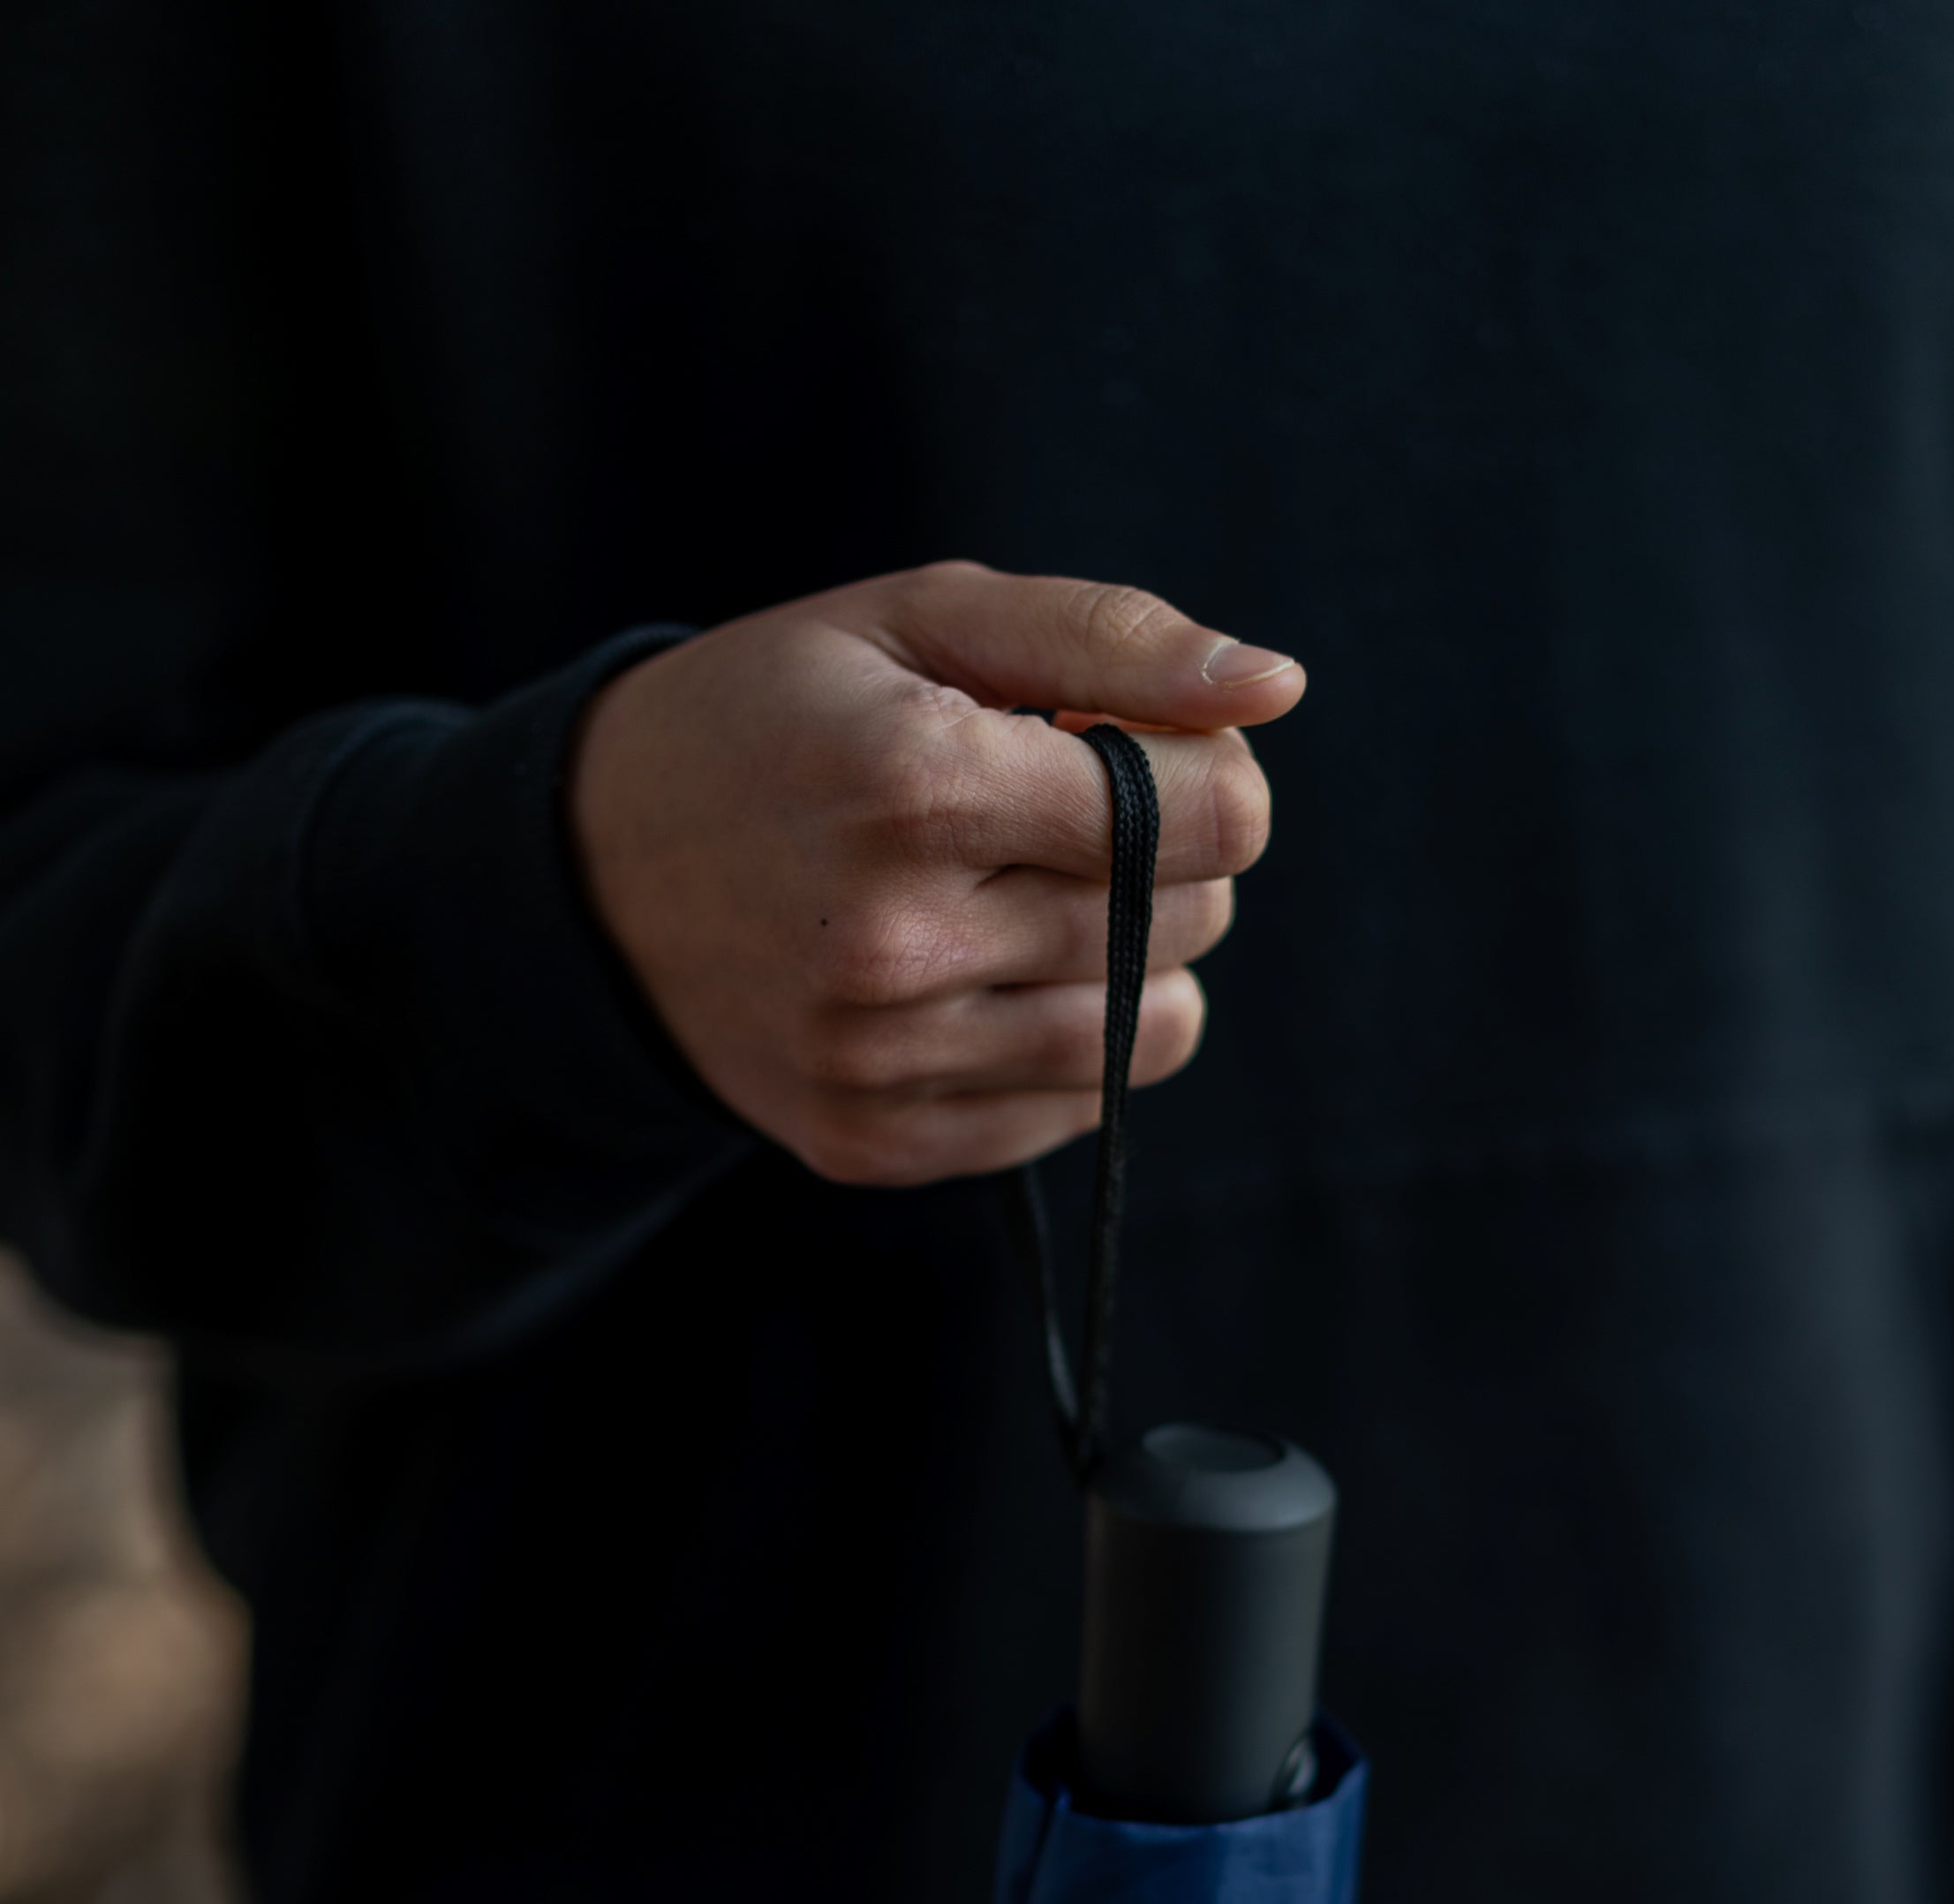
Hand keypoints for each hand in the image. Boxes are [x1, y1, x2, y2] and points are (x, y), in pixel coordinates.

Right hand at [568, 560, 1305, 1184]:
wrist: (588, 875)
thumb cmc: (776, 719)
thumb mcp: (919, 622)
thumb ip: (1110, 639)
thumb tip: (1277, 688)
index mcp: (916, 786)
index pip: (1215, 816)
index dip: (1209, 769)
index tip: (1133, 746)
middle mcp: (902, 943)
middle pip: (1193, 918)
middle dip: (1167, 855)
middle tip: (1058, 813)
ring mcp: (886, 1061)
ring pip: (1155, 1031)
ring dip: (1133, 955)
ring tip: (1027, 895)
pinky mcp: (879, 1143)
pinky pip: (1077, 1108)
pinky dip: (1066, 1037)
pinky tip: (982, 973)